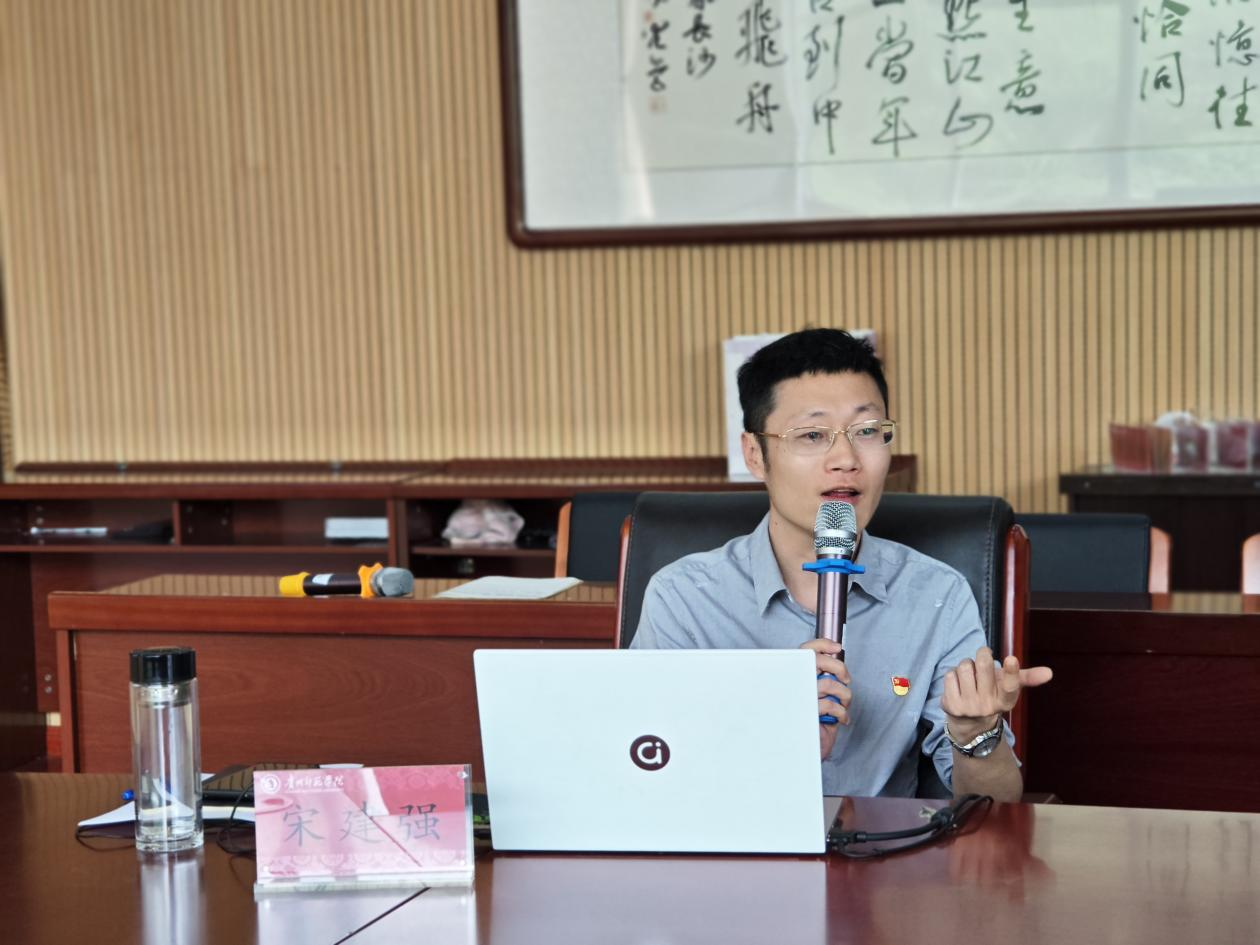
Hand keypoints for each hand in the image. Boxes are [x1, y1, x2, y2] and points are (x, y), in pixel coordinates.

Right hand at [799, 639, 851, 758]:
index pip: (805, 651)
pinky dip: (842, 712)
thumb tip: (838, 664)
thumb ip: (826, 680)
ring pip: (828, 683)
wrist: (811, 749)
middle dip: (838, 667)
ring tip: (844, 705)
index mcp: (799, 677)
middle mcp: (797, 684)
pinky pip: (829, 705)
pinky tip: (842, 719)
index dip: (821, 644)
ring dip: (844, 695)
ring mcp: (800, 697)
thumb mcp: (824, 698)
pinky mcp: (807, 712)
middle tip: (845, 679)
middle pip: (816, 660)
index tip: (836, 647)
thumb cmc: (817, 723)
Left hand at [942, 646, 1052, 742]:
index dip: (1011, 672)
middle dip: (982, 655)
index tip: (1011, 659)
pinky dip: (953, 675)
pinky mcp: (951, 706)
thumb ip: (1027, 677)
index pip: (1010, 686)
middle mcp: (988, 705)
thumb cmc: (991, 695)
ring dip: (966, 666)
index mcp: (1006, 700)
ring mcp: (969, 707)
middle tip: (982, 660)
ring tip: (970, 677)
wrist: (970, 723)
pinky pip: (950, 675)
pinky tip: (958, 685)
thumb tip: (1050, 672)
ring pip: (964, 667)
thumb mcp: (1009, 688)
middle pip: (983, 664)